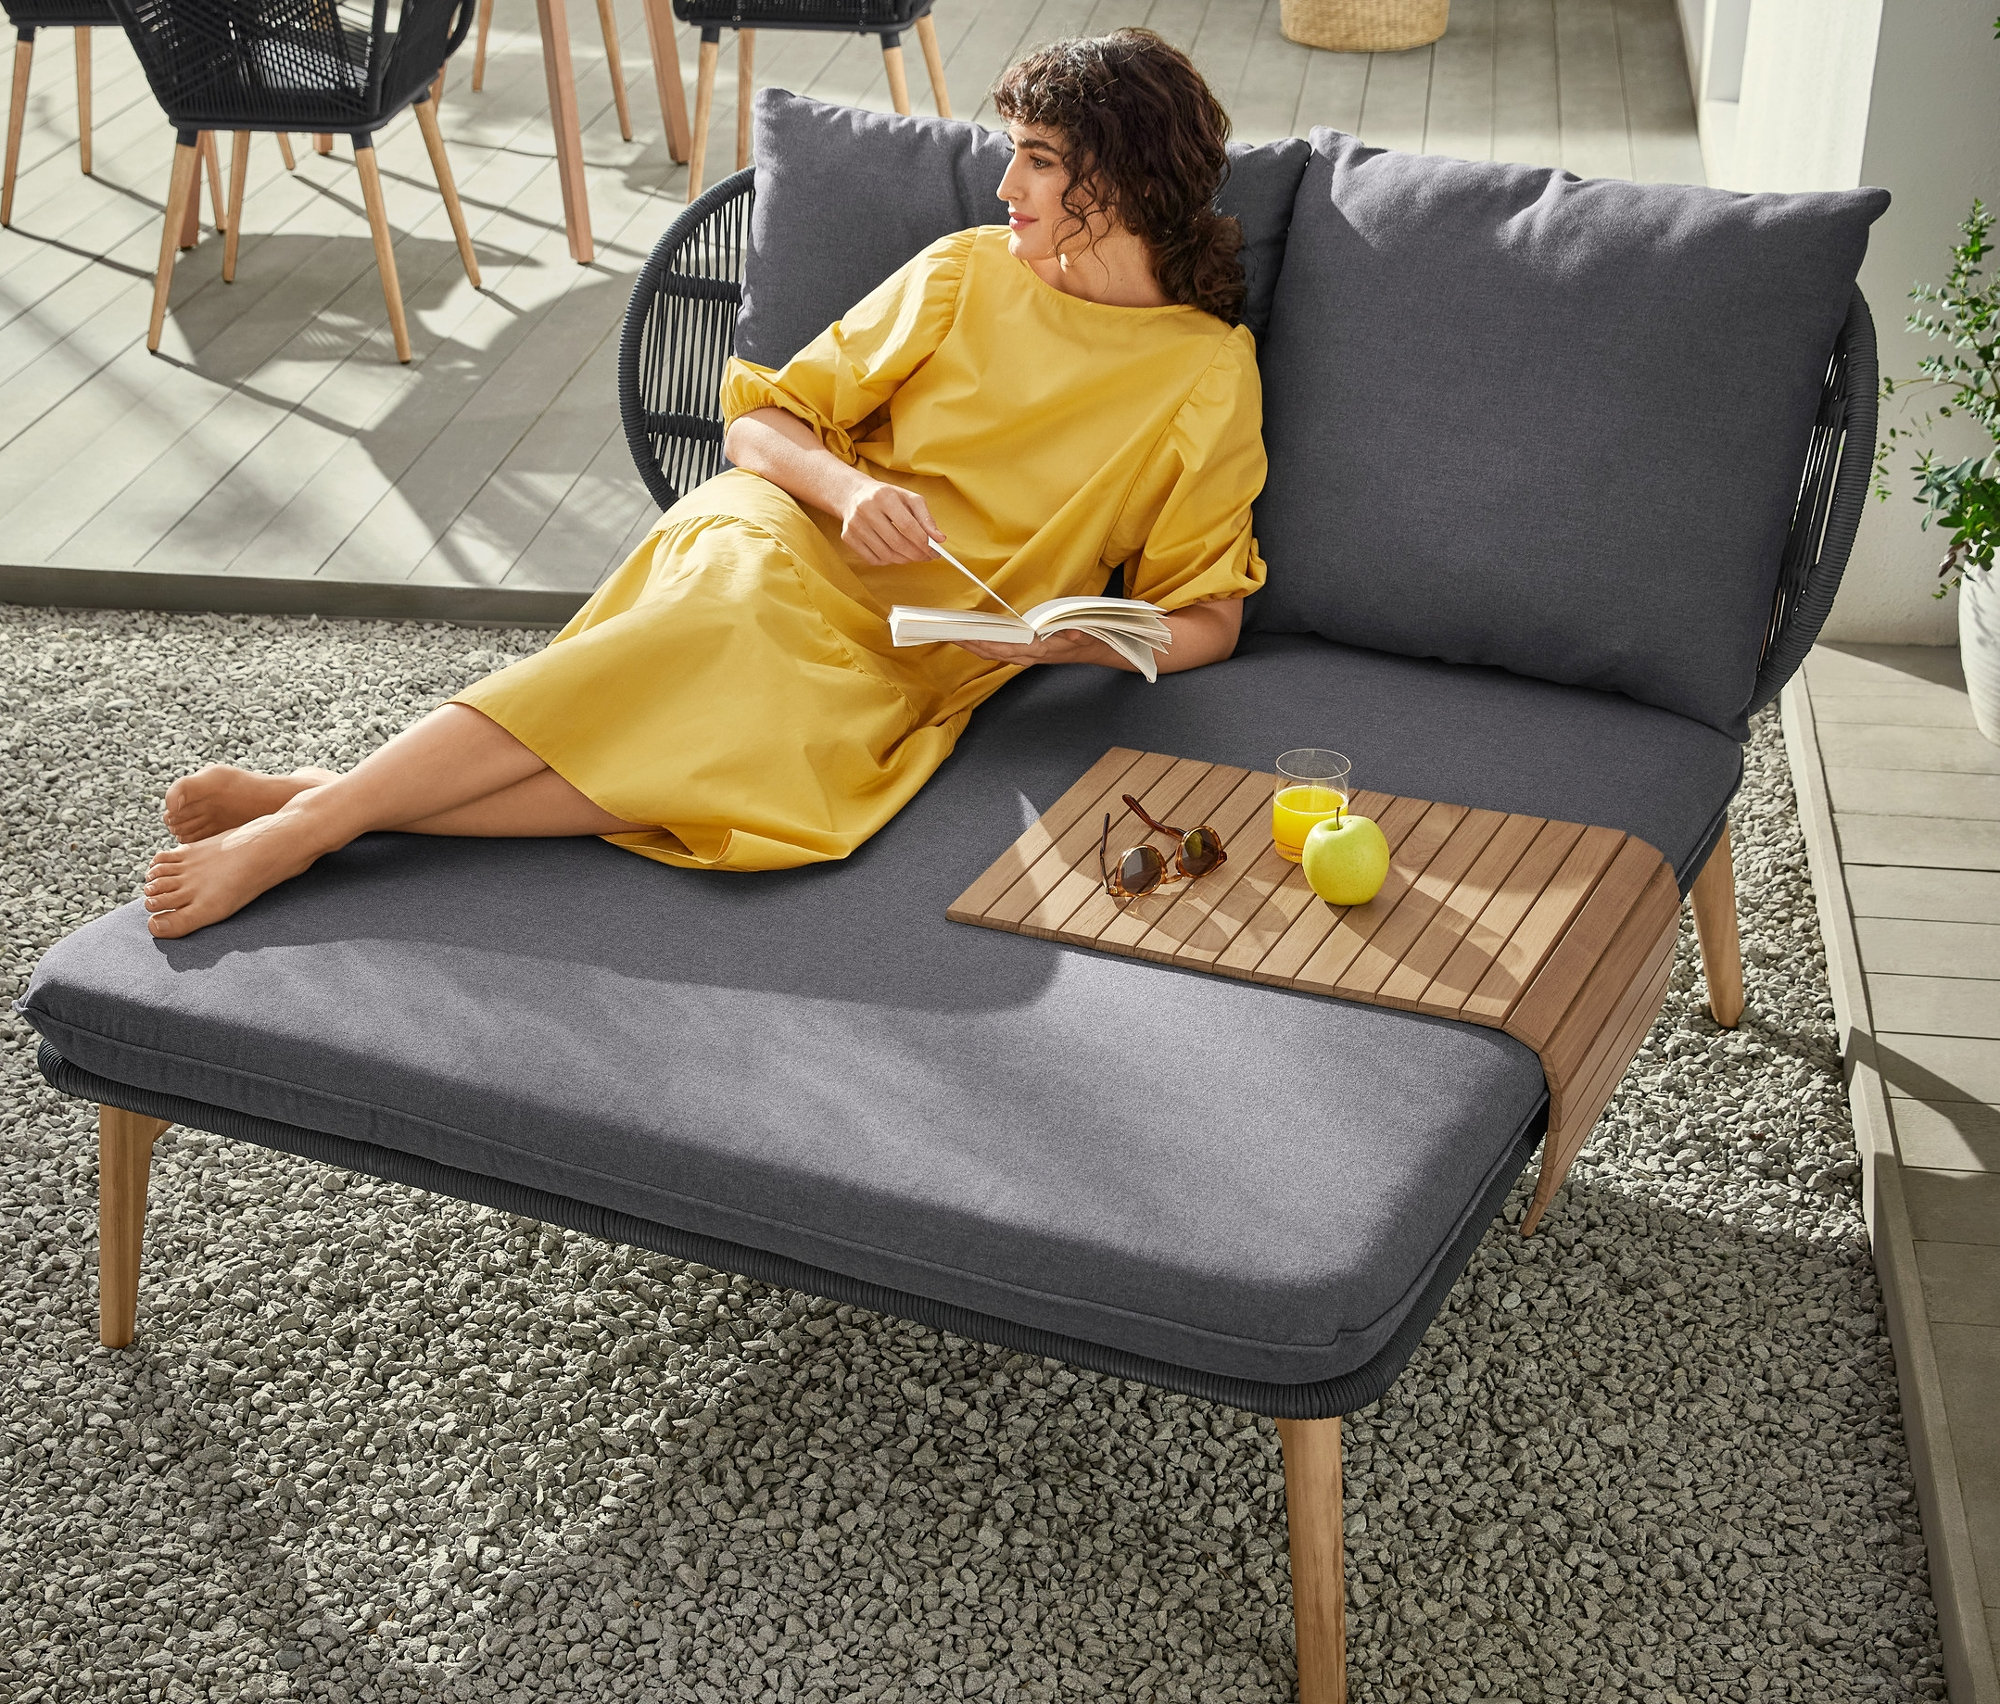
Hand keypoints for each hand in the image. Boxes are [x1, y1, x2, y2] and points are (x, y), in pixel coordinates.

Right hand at [841, 478, 944, 565]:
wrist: (854, 495)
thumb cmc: (887, 497)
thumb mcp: (909, 499)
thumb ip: (926, 518)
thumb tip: (940, 539)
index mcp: (884, 496)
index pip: (907, 526)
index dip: (923, 542)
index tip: (934, 552)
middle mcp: (866, 509)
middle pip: (897, 542)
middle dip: (916, 554)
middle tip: (927, 557)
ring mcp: (854, 525)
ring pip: (886, 554)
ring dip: (904, 560)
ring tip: (913, 555)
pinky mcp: (847, 537)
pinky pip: (873, 559)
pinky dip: (888, 561)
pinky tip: (895, 554)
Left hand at [950, 630, 1116, 667]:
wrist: (1090, 650)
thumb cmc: (1085, 638)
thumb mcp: (1085, 633)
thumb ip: (1078, 633)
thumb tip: (1072, 634)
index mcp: (1039, 649)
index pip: (1007, 647)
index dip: (986, 642)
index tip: (968, 635)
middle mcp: (1027, 656)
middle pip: (992, 652)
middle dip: (970, 644)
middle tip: (949, 633)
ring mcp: (1023, 656)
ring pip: (992, 653)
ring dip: (972, 646)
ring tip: (953, 635)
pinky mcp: (1022, 653)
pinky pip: (997, 651)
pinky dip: (982, 645)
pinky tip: (971, 638)